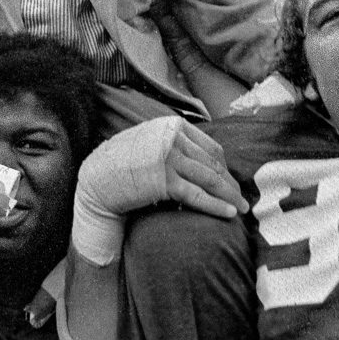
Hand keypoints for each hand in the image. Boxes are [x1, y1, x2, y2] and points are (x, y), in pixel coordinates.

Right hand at [79, 116, 248, 221]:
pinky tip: (229, 213)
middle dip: (230, 183)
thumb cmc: (121, 163)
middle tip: (241, 198)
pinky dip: (216, 205)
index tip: (230, 181)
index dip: (224, 167)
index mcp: (171, 126)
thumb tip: (199, 158)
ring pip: (210, 178)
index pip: (210, 147)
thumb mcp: (149, 141)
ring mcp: (169, 159)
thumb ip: (172, 143)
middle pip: (213, 163)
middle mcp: (172, 138)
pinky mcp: (164, 181)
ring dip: (229, 195)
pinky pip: (197, 195)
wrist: (97, 178)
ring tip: (241, 208)